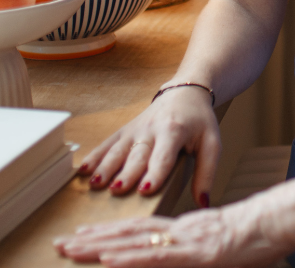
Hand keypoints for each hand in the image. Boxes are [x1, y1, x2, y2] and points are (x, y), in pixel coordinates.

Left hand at [53, 179, 294, 266]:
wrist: (285, 220)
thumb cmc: (263, 236)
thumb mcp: (226, 249)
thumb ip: (201, 252)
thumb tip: (184, 256)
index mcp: (187, 230)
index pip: (140, 232)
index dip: (109, 234)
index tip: (82, 237)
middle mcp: (181, 231)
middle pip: (130, 234)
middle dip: (92, 239)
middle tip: (60, 243)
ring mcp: (188, 241)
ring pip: (135, 243)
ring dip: (99, 246)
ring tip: (70, 248)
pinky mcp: (198, 252)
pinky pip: (158, 257)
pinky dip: (129, 257)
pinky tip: (107, 259)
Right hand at [77, 86, 218, 198]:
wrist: (185, 93)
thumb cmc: (199, 122)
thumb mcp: (212, 143)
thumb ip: (207, 173)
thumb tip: (203, 202)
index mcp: (175, 132)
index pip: (164, 156)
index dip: (155, 172)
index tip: (145, 189)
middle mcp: (152, 130)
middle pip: (137, 155)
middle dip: (126, 173)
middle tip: (116, 190)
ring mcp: (135, 129)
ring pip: (118, 149)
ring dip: (105, 166)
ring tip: (95, 183)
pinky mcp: (125, 130)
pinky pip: (108, 143)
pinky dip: (95, 156)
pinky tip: (83, 170)